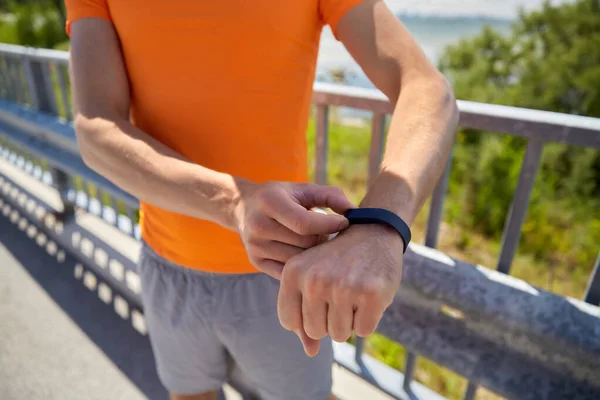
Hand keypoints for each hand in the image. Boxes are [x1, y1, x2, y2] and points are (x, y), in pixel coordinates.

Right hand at [234, 180, 354, 278]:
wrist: (243, 207)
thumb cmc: (282, 197)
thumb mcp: (302, 189)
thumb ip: (330, 195)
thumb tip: (352, 211)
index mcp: (270, 202)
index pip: (304, 223)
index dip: (329, 225)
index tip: (345, 222)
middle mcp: (259, 225)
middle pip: (304, 243)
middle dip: (322, 238)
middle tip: (328, 232)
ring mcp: (256, 246)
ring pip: (298, 259)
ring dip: (314, 253)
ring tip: (315, 240)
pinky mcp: (256, 261)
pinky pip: (289, 271)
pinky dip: (302, 265)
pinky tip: (306, 253)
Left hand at [277, 224, 403, 355]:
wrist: (372, 232)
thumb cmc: (337, 260)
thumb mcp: (311, 278)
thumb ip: (304, 315)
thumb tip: (310, 353)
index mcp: (293, 273)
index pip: (290, 322)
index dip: (306, 316)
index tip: (318, 297)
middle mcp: (315, 280)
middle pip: (316, 331)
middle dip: (329, 319)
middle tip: (339, 293)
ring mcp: (343, 287)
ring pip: (340, 334)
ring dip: (349, 320)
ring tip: (354, 292)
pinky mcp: (371, 294)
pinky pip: (363, 330)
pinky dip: (368, 318)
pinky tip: (368, 293)